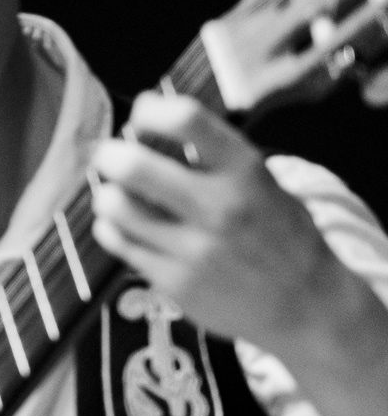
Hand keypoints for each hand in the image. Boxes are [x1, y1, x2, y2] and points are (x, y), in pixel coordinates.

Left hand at [92, 92, 387, 415]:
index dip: (150, 110)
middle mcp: (219, 208)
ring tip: (115, 194)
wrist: (308, 305)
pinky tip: (122, 225)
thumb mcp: (261, 184)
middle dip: (109, 154)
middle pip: (133, 165)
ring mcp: (194, 249)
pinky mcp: (174, 282)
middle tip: (109, 156)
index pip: (186, 120)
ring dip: (107, 194)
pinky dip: (111, 227)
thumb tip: (141, 133)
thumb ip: (210, 161)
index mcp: (246, 172)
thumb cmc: (278, 235)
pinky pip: (119, 242)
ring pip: (115, 206)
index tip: (141, 115)